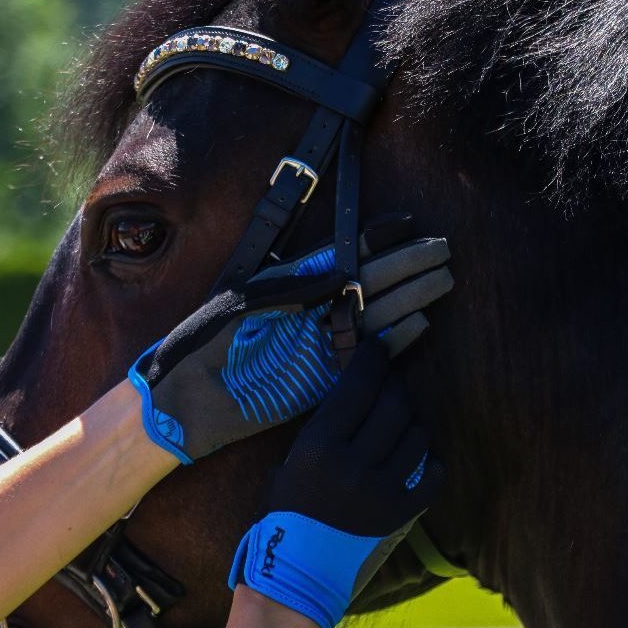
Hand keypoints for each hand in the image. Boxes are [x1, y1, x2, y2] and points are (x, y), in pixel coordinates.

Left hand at [128, 217, 452, 463]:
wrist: (184, 403)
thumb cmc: (199, 349)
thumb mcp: (237, 308)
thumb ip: (285, 290)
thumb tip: (336, 273)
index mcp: (288, 285)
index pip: (340, 254)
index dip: (375, 238)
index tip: (406, 224)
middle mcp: (310, 310)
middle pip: (368, 281)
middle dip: (406, 264)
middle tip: (443, 252)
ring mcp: (319, 342)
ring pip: (374, 313)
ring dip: (410, 296)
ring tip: (444, 279)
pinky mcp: (322, 375)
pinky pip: (365, 354)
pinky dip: (395, 340)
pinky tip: (422, 325)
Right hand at [227, 338, 443, 627]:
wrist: (294, 573)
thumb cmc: (282, 514)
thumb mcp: (289, 462)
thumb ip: (322, 430)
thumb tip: (351, 394)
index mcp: (319, 445)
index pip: (358, 386)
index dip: (372, 360)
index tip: (378, 348)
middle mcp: (353, 463)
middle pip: (393, 405)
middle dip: (396, 386)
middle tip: (391, 384)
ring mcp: (381, 490)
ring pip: (416, 436)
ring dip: (412, 422)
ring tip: (401, 422)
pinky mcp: (399, 514)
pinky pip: (431, 477)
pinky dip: (430, 462)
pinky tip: (421, 458)